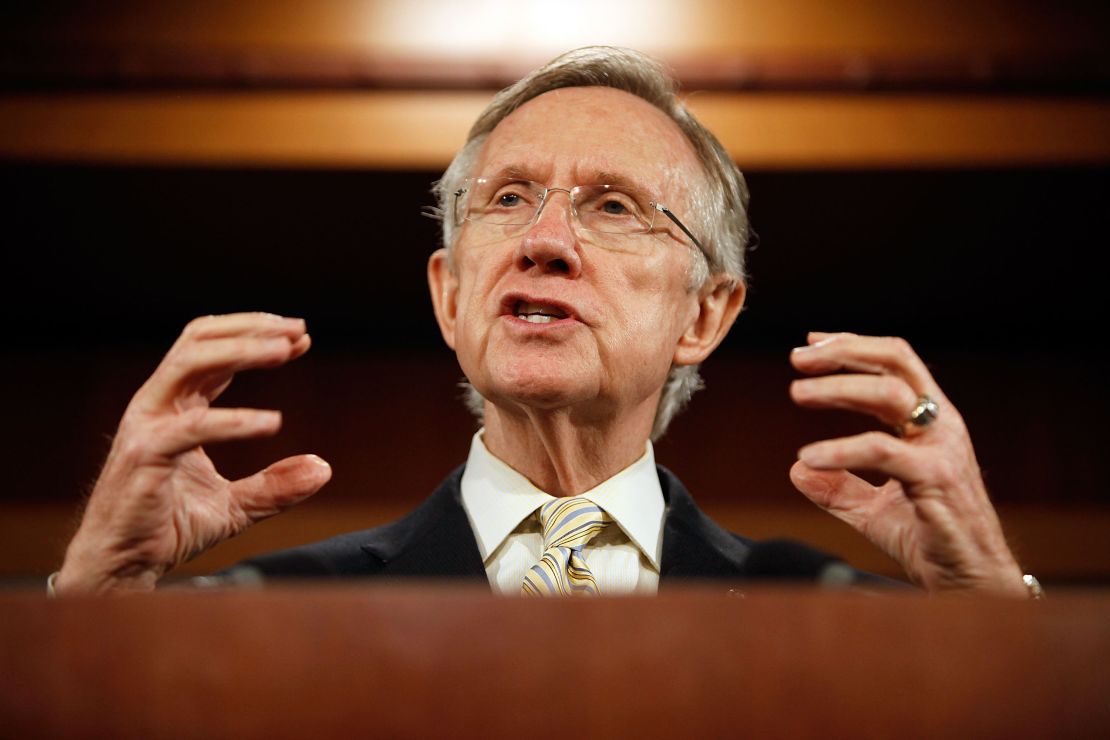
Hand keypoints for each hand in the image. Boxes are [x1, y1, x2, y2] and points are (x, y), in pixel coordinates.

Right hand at [55, 313, 331, 594]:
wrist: (124, 568)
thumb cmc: (168, 528)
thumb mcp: (235, 506)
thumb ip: (276, 485)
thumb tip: (323, 468)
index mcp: (176, 407)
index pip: (214, 350)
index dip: (258, 337)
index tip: (302, 338)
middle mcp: (158, 405)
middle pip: (199, 340)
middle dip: (251, 327)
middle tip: (298, 331)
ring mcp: (147, 426)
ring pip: (190, 362)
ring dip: (240, 349)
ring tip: (284, 351)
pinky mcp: (145, 455)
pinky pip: (191, 426)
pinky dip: (234, 420)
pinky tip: (271, 421)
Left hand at [788, 332, 1025, 595]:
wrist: (968, 584)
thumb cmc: (928, 539)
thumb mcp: (873, 510)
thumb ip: (838, 488)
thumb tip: (795, 471)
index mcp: (928, 423)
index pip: (894, 364)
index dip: (852, 347)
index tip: (809, 345)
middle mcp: (939, 425)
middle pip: (895, 364)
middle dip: (844, 353)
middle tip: (796, 359)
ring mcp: (942, 448)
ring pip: (891, 393)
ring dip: (839, 387)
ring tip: (797, 393)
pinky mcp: (936, 477)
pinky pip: (881, 450)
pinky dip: (840, 449)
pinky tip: (809, 457)